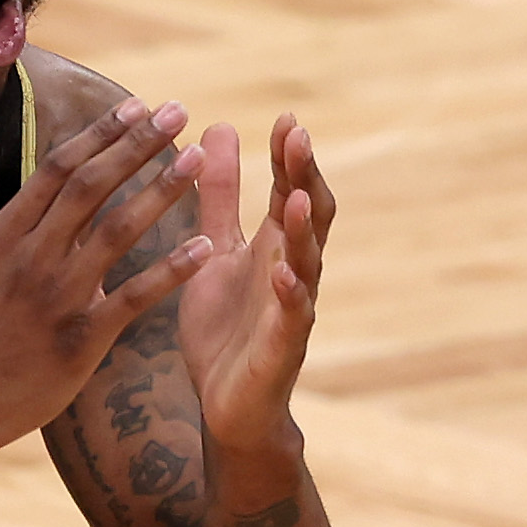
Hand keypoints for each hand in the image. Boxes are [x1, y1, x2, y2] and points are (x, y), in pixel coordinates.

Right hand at [0, 98, 203, 462]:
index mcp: (4, 235)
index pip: (59, 169)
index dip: (100, 134)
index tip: (136, 106)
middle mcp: (33, 259)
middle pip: (93, 187)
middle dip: (137, 145)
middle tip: (177, 111)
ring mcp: (58, 299)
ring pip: (117, 232)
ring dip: (161, 192)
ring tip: (198, 159)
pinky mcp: (81, 340)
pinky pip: (134, 298)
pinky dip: (170, 270)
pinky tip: (204, 246)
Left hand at [167, 112, 331, 446]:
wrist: (226, 407)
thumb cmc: (225, 328)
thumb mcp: (215, 250)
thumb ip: (219, 196)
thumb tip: (219, 128)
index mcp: (274, 247)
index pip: (290, 190)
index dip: (289, 157)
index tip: (284, 118)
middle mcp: (291, 271)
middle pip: (311, 215)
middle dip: (306, 176)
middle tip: (298, 136)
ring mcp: (292, 310)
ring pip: (309, 262)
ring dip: (305, 229)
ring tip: (298, 195)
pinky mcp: (282, 349)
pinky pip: (293, 318)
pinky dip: (291, 294)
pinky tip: (283, 273)